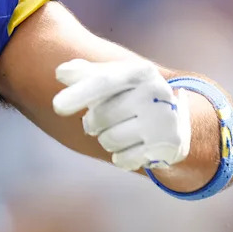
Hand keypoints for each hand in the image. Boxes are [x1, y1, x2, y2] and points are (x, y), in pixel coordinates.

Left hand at [52, 58, 190, 171]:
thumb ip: (85, 73)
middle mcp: (155, 93)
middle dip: (92, 123)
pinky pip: (122, 159)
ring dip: (106, 140)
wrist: (176, 119)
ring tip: (120, 132)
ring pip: (108, 140)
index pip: (104, 81)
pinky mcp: (167, 145)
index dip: (79, 93)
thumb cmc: (131, 95)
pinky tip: (133, 146)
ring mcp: (164, 120)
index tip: (56, 106)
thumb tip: (61, 72)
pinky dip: (120, 156)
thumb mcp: (114, 78)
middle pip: (100, 117)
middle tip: (102, 121)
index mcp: (140, 72)